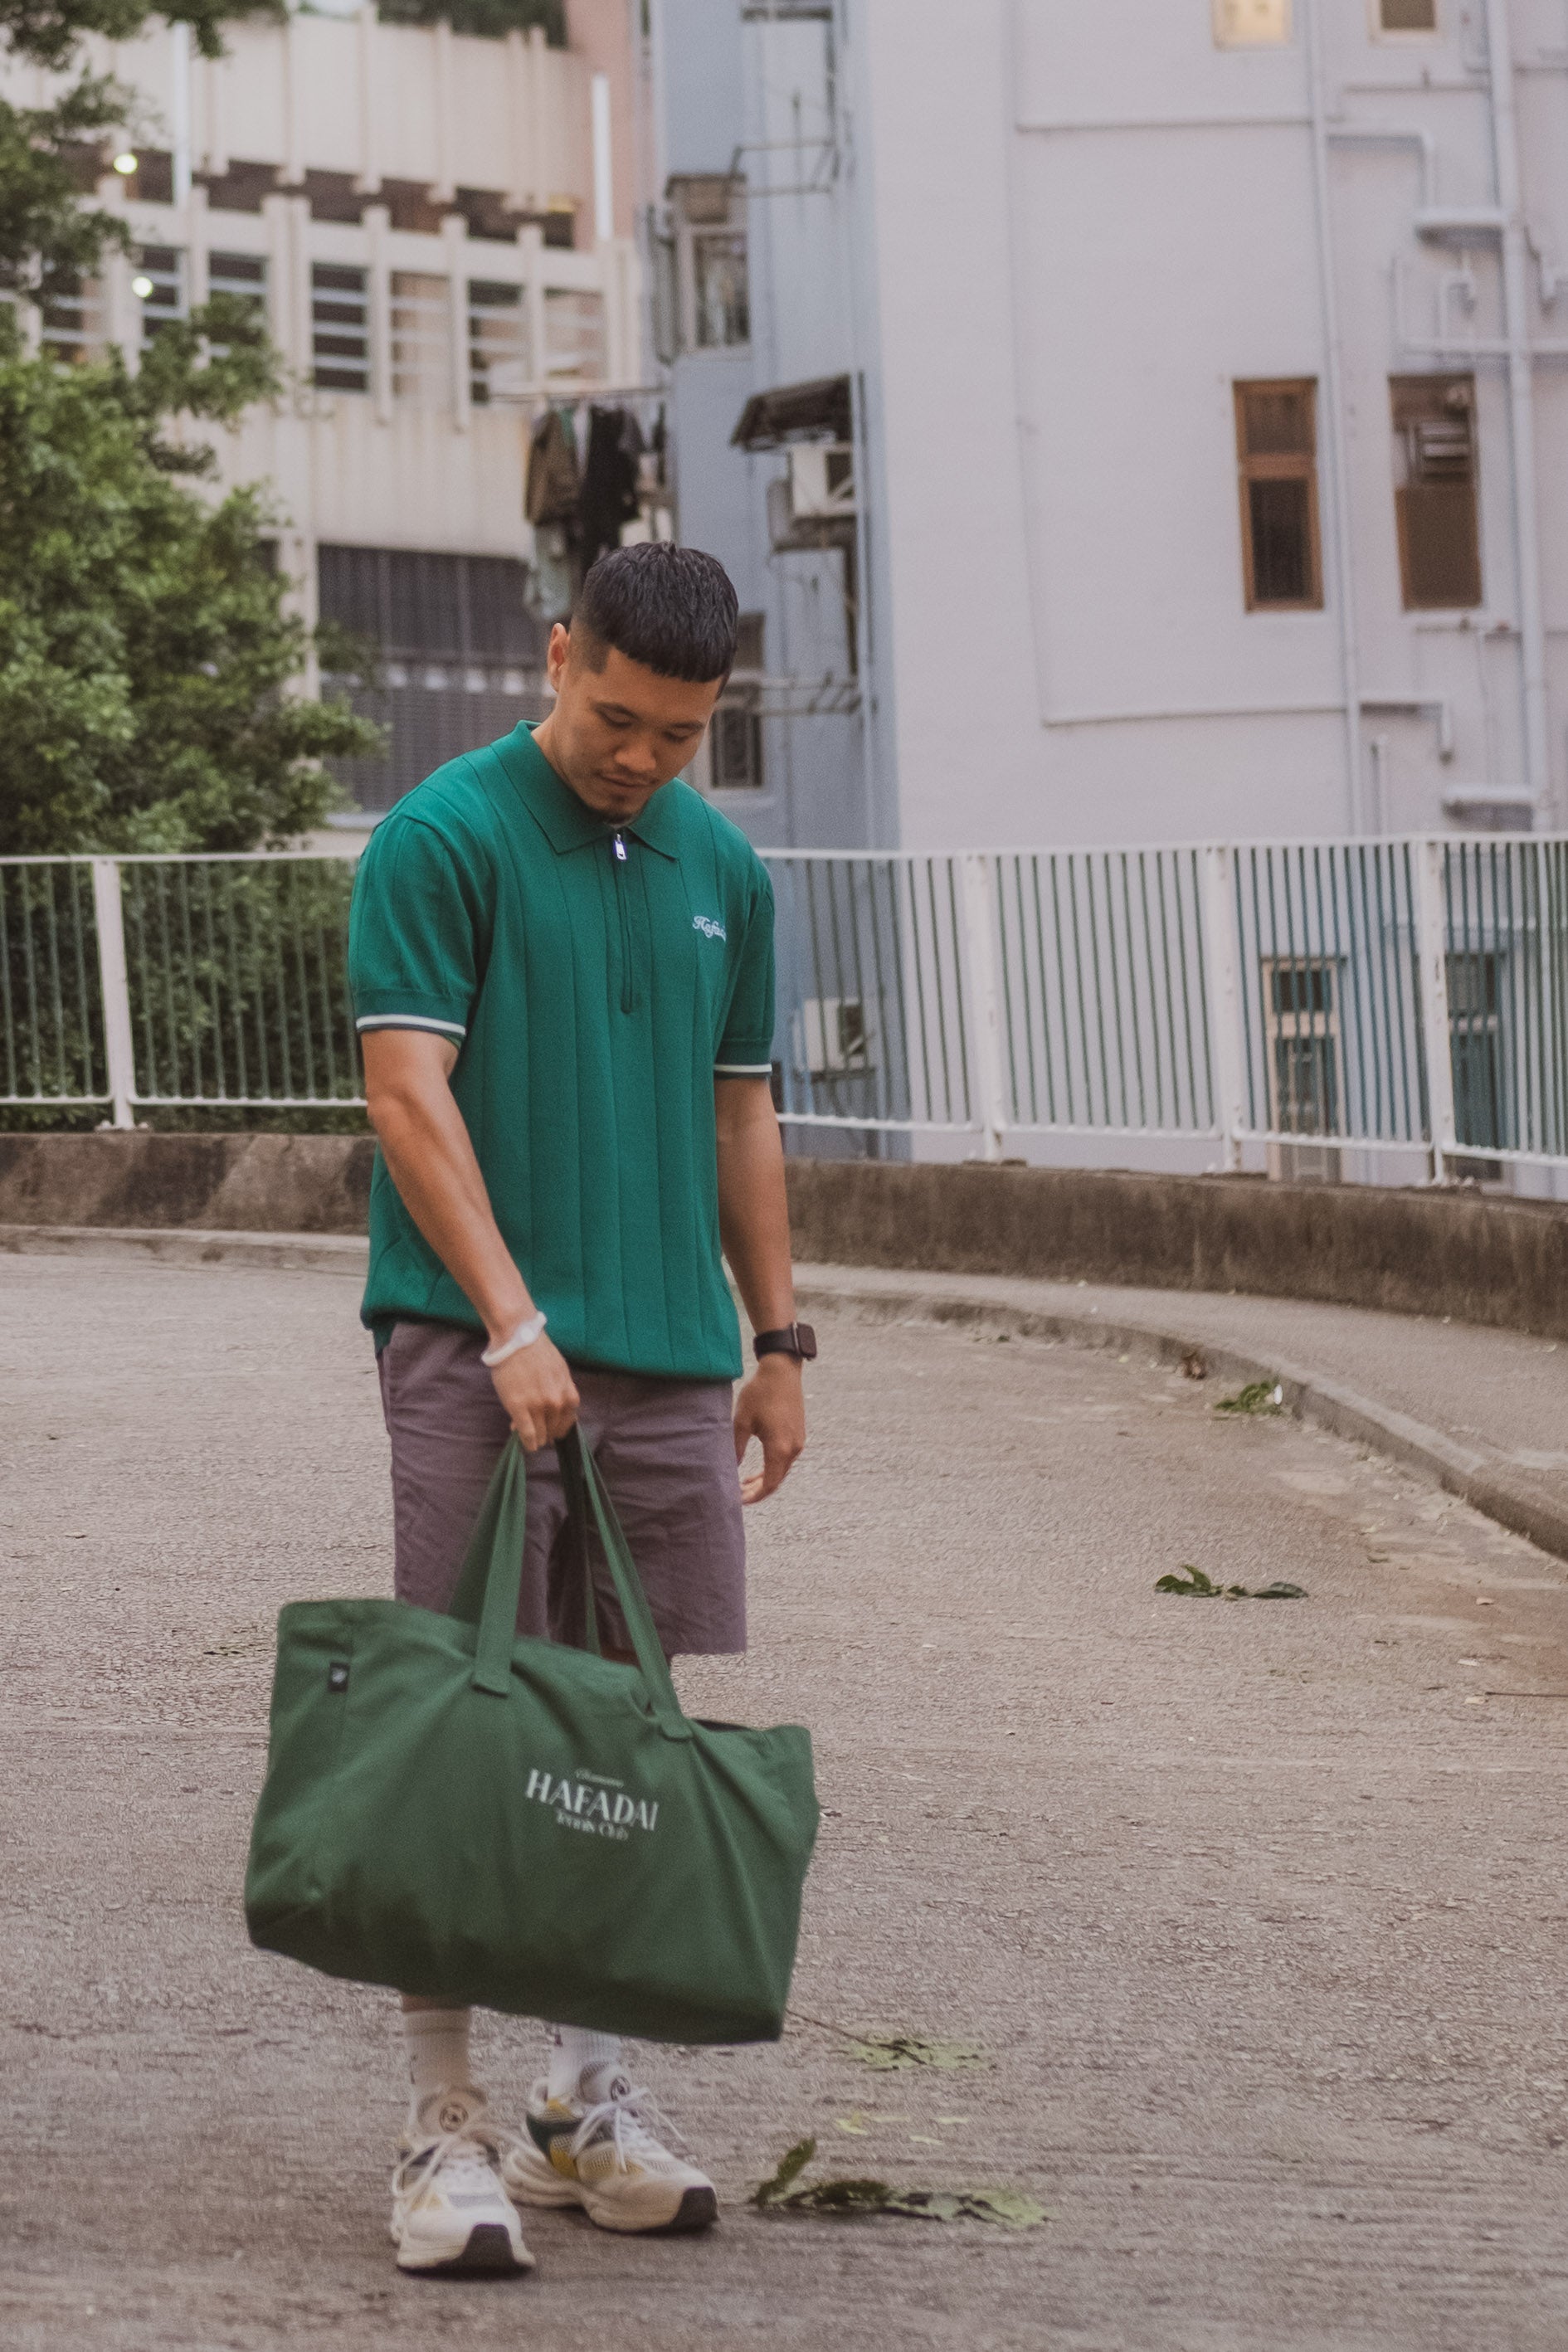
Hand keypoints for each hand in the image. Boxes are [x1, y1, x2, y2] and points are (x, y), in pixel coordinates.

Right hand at [490, 1333, 579, 1451]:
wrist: (517, 1338)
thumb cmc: (537, 1352)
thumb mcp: (558, 1372)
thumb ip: (557, 1393)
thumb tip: (550, 1411)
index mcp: (569, 1394)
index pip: (568, 1422)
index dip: (558, 1428)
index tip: (552, 1430)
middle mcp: (557, 1402)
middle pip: (554, 1430)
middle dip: (546, 1433)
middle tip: (537, 1429)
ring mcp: (537, 1406)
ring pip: (541, 1435)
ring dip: (536, 1439)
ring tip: (529, 1436)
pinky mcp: (519, 1407)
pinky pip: (527, 1433)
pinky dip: (527, 1443)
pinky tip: (526, 1446)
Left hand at [733, 1355, 804, 1504]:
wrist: (782, 1371)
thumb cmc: (760, 1393)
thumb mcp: (741, 1421)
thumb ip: (736, 1448)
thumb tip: (729, 1469)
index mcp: (779, 1448)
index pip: (769, 1485)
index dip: (754, 1496)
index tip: (738, 1500)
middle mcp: (793, 1448)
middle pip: (776, 1480)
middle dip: (757, 1490)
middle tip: (738, 1494)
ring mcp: (799, 1441)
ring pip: (782, 1470)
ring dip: (765, 1478)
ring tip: (744, 1482)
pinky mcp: (799, 1434)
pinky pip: (786, 1458)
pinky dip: (772, 1466)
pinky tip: (758, 1466)